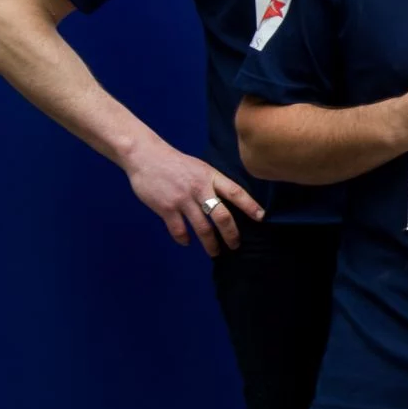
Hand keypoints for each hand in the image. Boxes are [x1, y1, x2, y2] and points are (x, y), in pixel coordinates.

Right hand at [124, 141, 264, 256]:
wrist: (146, 156)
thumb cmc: (175, 162)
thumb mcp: (200, 167)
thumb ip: (213, 183)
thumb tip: (228, 200)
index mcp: (210, 177)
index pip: (236, 192)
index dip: (250, 206)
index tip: (261, 217)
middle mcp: (199, 189)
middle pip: (222, 216)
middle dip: (231, 234)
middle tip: (236, 245)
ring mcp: (182, 200)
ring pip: (202, 228)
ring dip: (210, 243)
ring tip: (215, 252)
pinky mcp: (166, 208)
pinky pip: (179, 230)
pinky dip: (184, 238)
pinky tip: (187, 242)